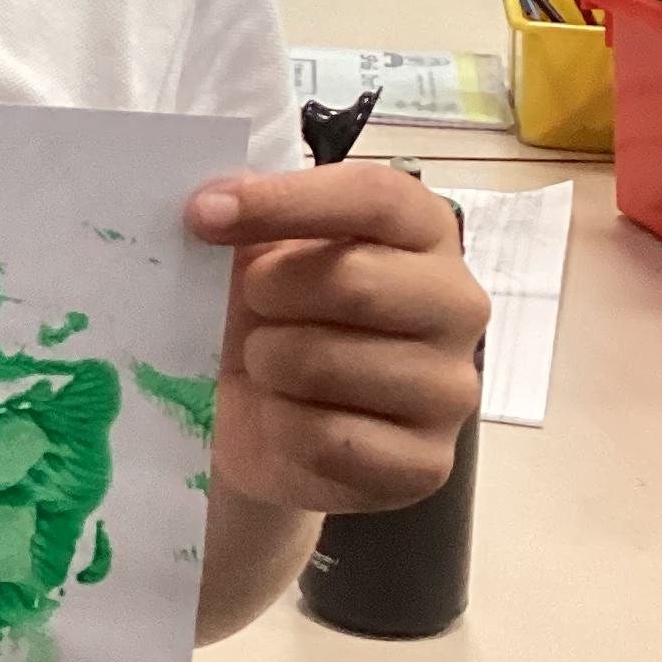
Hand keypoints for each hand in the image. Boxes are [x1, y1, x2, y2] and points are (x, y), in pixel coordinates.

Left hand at [187, 163, 487, 515]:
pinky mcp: (426, 463)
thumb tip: (211, 206)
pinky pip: (327, 439)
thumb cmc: (277, 318)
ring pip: (327, 364)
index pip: (375, 198)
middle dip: (269, 293)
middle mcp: (456, 305)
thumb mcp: (260, 253)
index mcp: (425, 232)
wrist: (272, 428)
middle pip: (352, 281)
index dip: (286, 201)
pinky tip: (286, 420)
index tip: (205, 213)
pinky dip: (281, 428)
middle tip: (250, 306)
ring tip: (268, 366)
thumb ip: (252, 220)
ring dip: (268, 364)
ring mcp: (450, 389)